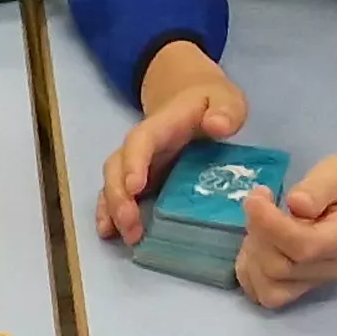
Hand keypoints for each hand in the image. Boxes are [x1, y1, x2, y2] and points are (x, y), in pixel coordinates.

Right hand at [95, 41, 246, 243]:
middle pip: (118, 167)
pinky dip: (110, 213)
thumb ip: (226, 111)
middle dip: (119, 196)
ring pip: (113, 184)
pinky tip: (110, 233)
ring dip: (114, 210)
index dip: (135, 162)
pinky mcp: (139, 180)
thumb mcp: (227, 100)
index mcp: (160, 125)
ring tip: (125, 236)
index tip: (135, 186)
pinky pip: (118, 195)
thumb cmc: (212, 103)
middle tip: (130, 224)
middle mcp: (141, 146)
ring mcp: (137, 163)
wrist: (194, 99)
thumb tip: (217, 126)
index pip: (141, 141)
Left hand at [235, 142, 336, 307]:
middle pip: (281, 268)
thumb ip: (316, 189)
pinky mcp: (300, 285)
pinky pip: (266, 293)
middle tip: (260, 202)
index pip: (304, 247)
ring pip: (269, 288)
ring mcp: (316, 281)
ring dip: (252, 256)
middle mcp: (332, 269)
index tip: (256, 198)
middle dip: (259, 235)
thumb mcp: (336, 174)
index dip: (270, 225)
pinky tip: (256, 243)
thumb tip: (296, 204)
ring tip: (259, 224)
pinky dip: (251, 272)